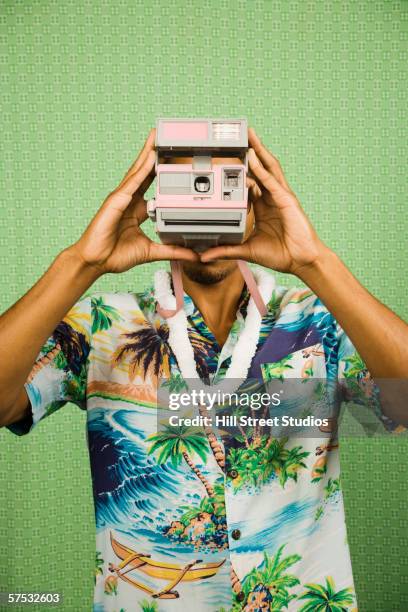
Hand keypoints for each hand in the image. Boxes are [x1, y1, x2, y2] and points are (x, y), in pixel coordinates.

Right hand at [68, 129, 198, 274]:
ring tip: (157, 137)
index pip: (152, 186)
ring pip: (137, 172)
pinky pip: (131, 182)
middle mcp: (128, 200)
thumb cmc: (115, 255)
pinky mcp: (115, 201)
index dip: (162, 172)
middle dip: (153, 154)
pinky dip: (141, 169)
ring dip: (147, 154)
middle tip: (165, 137)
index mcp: (136, 209)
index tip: (174, 161)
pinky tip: (149, 157)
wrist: (95, 262)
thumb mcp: (151, 252)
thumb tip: (193, 257)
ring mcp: (121, 198)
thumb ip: (172, 251)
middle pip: (144, 172)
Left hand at [200, 128, 328, 276]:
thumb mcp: (247, 251)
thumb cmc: (280, 255)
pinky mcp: (287, 201)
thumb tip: (204, 257)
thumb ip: (226, 251)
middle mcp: (272, 198)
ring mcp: (281, 197)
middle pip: (261, 169)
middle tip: (241, 135)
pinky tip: (254, 157)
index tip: (227, 161)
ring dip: (259, 151)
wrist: (301, 261)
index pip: (251, 183)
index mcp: (264, 207)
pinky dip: (262, 169)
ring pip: (269, 168)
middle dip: (252, 151)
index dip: (241, 171)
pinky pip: (272, 182)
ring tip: (250, 135)